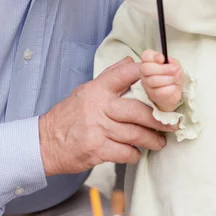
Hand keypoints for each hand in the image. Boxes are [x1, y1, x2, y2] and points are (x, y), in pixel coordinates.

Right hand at [38, 57, 175, 175]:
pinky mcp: (96, 149)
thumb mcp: (86, 90)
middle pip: (137, 110)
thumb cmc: (69, 115)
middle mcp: (98, 106)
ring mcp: (97, 128)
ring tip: (159, 141)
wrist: (44, 142)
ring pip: (135, 134)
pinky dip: (134, 154)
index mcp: (97, 89)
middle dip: (158, 119)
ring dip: (151, 139)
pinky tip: (136, 153)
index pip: (125, 74)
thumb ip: (110, 76)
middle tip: (171, 123)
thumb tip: (131, 61)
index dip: (146, 73)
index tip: (164, 78)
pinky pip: (124, 152)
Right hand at [140, 50, 183, 111]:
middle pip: (146, 68)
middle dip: (164, 69)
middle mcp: (145, 72)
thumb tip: (168, 62)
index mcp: (149, 61)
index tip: (162, 59)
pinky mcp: (153, 94)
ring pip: (154, 80)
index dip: (153, 56)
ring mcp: (147, 84)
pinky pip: (161, 91)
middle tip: (174, 70)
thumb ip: (172, 62)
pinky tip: (173, 86)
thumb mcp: (175, 65)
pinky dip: (171, 88)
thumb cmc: (172, 76)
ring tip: (174, 79)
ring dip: (169, 79)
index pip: (145, 55)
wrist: (174, 90)